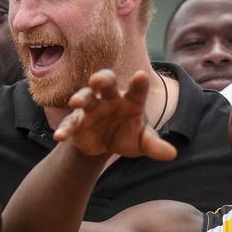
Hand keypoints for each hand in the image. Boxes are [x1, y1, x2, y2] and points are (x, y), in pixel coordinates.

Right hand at [53, 69, 176, 161]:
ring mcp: (92, 108)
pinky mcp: (77, 122)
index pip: (136, 89)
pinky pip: (70, 123)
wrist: (105, 144)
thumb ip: (155, 145)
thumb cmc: (128, 135)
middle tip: (98, 80)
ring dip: (80, 98)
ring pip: (85, 97)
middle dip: (102, 79)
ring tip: (75, 102)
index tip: (140, 76)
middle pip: (106, 83)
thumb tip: (172, 154)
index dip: (138, 83)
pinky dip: (64, 129)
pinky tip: (59, 137)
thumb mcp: (142, 141)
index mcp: (131, 99)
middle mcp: (110, 99)